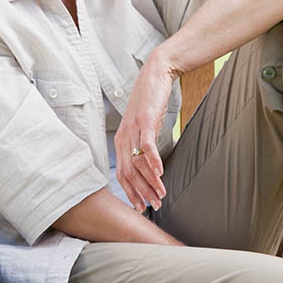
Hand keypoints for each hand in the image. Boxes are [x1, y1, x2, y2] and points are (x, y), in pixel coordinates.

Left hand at [113, 62, 173, 212]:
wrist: (155, 75)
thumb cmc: (150, 103)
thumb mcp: (143, 127)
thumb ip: (143, 145)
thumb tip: (150, 167)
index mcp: (121, 140)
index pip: (121, 173)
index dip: (130, 192)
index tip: (140, 206)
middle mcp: (123, 136)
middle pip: (128, 172)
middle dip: (141, 192)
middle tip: (154, 206)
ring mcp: (133, 128)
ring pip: (137, 162)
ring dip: (149, 181)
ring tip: (160, 195)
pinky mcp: (145, 120)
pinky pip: (146, 144)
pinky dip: (152, 160)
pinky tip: (160, 172)